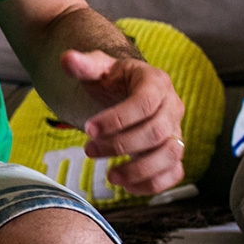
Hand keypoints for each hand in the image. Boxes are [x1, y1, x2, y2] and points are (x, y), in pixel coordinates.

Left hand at [61, 49, 185, 194]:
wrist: (124, 92)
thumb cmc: (110, 80)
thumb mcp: (97, 68)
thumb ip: (83, 64)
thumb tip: (67, 58)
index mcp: (156, 82)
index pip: (144, 103)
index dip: (117, 119)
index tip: (89, 129)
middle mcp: (172, 106)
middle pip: (157, 131)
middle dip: (121, 145)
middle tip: (89, 150)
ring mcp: (176, 130)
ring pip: (172, 154)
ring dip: (140, 170)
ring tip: (110, 176)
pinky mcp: (173, 153)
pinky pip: (174, 173)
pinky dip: (153, 184)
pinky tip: (126, 185)